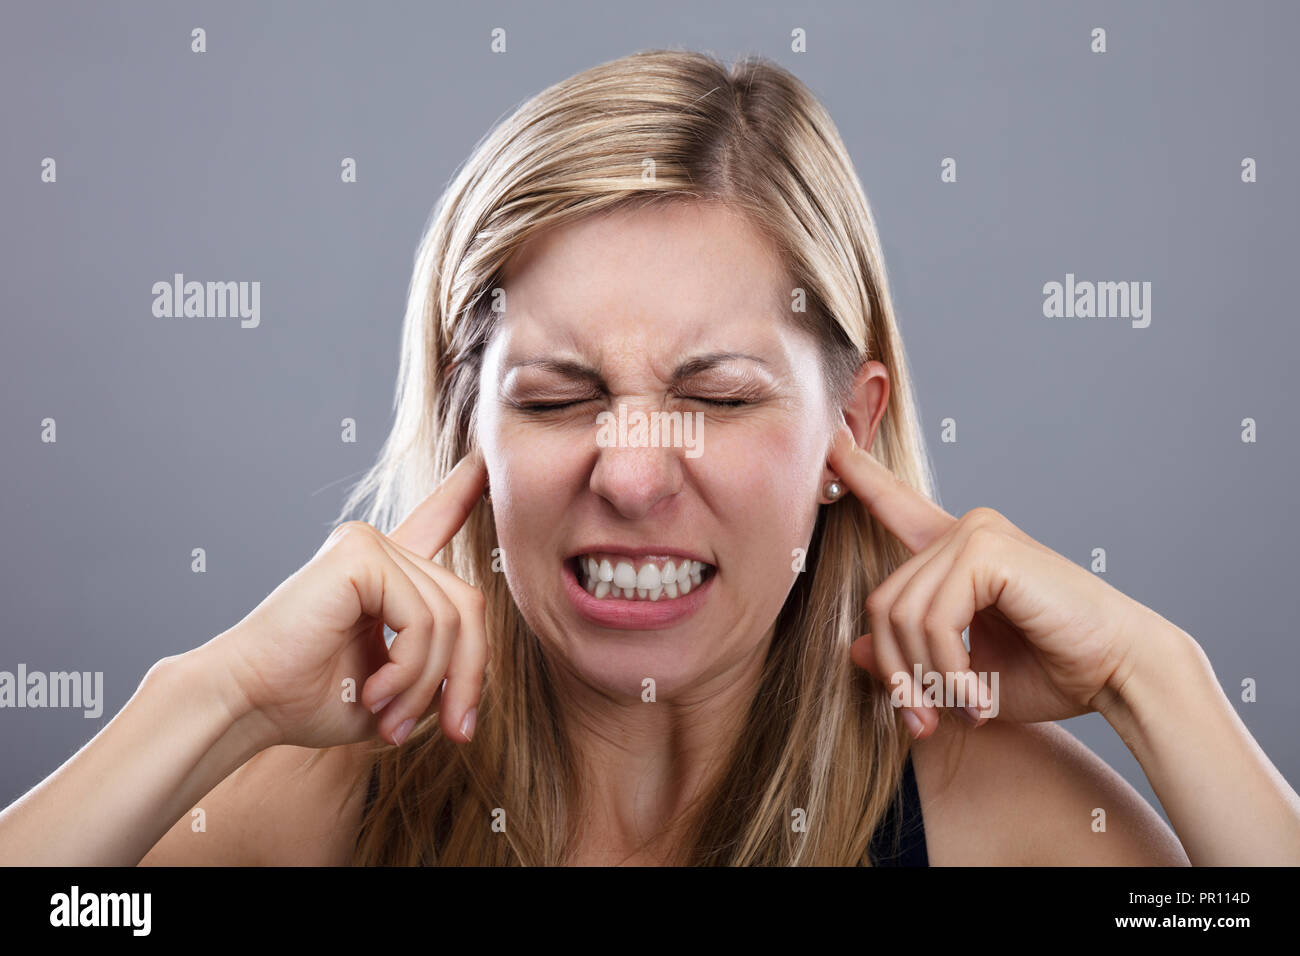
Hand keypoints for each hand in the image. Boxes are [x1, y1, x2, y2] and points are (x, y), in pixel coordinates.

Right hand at [209, 448, 488, 749]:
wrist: (247, 703)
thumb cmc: (307, 700)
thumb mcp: (395, 689)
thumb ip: (440, 669)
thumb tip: (477, 676)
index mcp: (383, 574)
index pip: (434, 522)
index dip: (461, 493)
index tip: (483, 461)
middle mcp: (378, 550)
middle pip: (468, 605)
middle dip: (467, 675)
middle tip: (451, 730)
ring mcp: (369, 545)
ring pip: (450, 619)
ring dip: (429, 684)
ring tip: (391, 719)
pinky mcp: (360, 556)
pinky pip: (424, 620)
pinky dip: (411, 670)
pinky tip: (374, 693)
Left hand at [828, 423, 1146, 736]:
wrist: (1121, 672)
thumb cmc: (1053, 671)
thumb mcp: (962, 673)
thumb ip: (909, 656)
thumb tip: (852, 648)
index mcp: (957, 551)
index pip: (895, 503)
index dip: (858, 473)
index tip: (830, 441)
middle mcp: (963, 531)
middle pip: (882, 603)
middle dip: (898, 673)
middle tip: (924, 722)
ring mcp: (976, 533)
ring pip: (902, 615)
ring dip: (925, 678)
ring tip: (961, 710)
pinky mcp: (988, 550)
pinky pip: (933, 618)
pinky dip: (947, 668)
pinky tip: (976, 695)